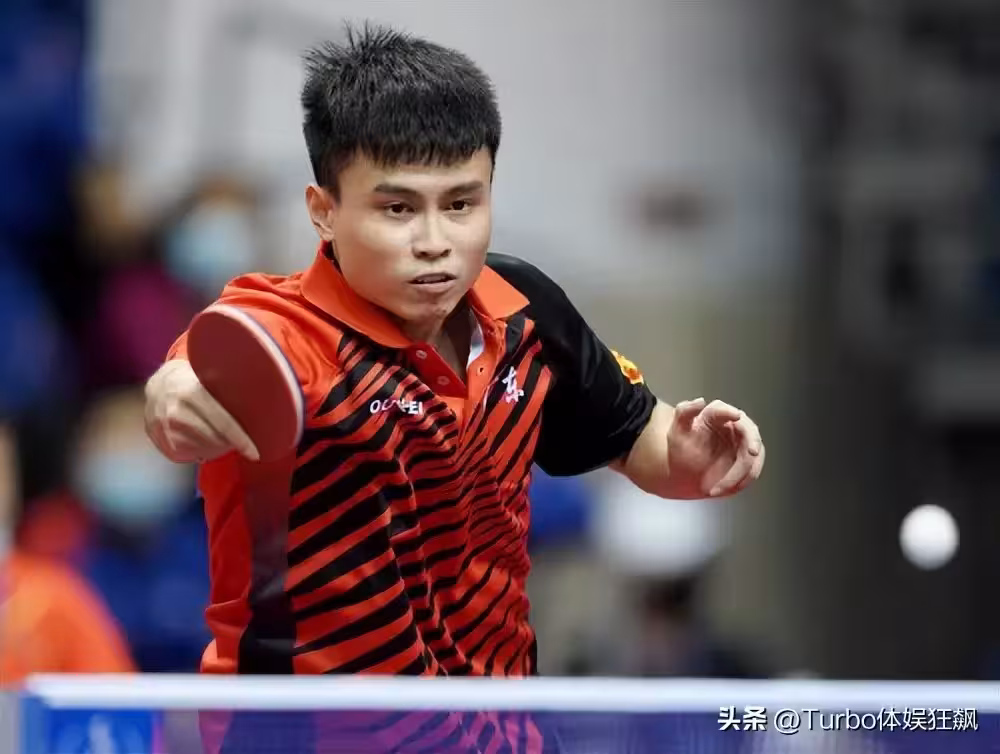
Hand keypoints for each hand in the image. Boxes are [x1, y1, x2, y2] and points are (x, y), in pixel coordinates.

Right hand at [144, 360, 258, 462]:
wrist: (158, 386)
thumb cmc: (194, 382)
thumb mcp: (210, 377)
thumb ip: (229, 389)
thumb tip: (262, 402)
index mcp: (192, 392)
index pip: (223, 422)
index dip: (241, 440)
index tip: (255, 453)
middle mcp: (175, 410)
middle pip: (214, 439)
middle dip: (231, 442)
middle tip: (241, 441)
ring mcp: (163, 426)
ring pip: (201, 448)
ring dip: (216, 447)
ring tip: (222, 438)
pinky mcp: (158, 439)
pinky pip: (186, 453)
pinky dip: (200, 451)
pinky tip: (205, 442)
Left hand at [666, 398, 763, 497]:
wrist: (685, 472)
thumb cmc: (683, 448)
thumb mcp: (677, 431)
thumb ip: (684, 412)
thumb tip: (699, 401)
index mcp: (716, 415)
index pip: (724, 410)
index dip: (730, 412)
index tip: (736, 415)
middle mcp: (734, 425)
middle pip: (749, 432)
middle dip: (752, 443)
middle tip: (751, 453)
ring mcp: (744, 443)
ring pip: (753, 456)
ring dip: (739, 474)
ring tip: (717, 487)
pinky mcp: (749, 460)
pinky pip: (752, 470)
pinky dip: (740, 482)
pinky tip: (722, 489)